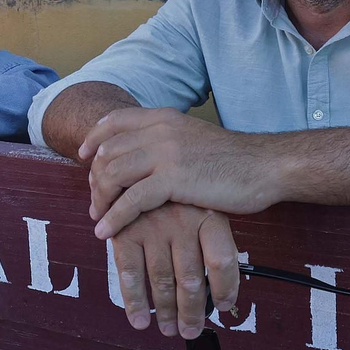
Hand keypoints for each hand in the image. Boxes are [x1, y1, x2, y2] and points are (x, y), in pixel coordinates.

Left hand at [80, 108, 281, 237]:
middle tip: (96, 201)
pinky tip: (106, 232)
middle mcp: (160, 130)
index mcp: (164, 118)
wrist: (265, 166)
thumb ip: (168, 141)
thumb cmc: (235, 160)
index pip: (115, 120)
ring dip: (100, 199)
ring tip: (99, 219)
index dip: (94, 138)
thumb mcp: (194, 139)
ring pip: (112, 173)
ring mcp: (165, 152)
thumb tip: (146, 156)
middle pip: (107, 150)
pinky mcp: (173, 179)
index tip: (84, 157)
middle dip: (95, 179)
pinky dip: (113, 217)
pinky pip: (130, 200)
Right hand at [108, 202, 238, 338]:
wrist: (138, 163)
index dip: (226, 289)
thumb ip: (211, 242)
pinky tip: (140, 320)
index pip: (223, 261)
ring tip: (170, 329)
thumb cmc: (180, 195)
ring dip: (166, 312)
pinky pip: (130, 273)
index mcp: (209, 215)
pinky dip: (135, 302)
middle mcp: (181, 221)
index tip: (225, 307)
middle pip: (192, 278)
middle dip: (192, 312)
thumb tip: (222, 291)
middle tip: (191, 330)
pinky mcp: (125, 231)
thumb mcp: (205, 206)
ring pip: (162, 280)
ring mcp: (152, 226)